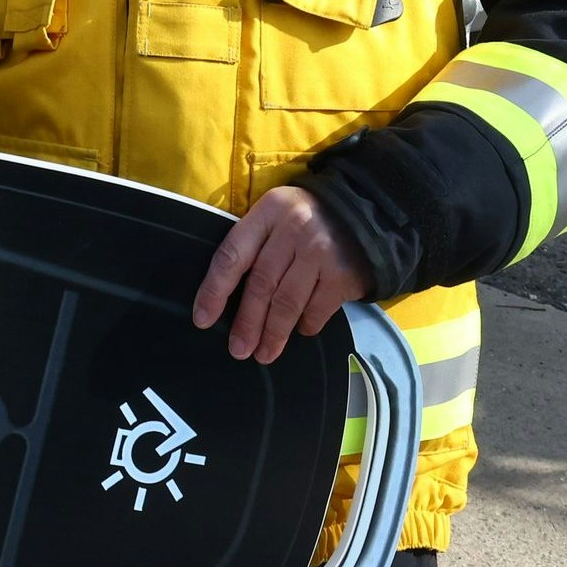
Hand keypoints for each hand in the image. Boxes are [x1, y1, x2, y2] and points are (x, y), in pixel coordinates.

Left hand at [190, 186, 368, 364]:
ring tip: (264, 354)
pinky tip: (300, 329)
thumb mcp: (276, 216)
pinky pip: (316, 309)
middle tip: (238, 349)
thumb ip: (254, 245)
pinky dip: (306, 325)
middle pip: (261, 284)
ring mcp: (320, 252)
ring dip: (273, 334)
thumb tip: (225, 296)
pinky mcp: (342, 274)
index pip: (232, 255)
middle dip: (247, 322)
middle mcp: (293, 229)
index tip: (203, 319)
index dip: (215, 290)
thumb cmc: (307, 219)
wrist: (363, 212)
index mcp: (268, 213)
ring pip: (287, 302)